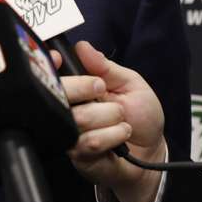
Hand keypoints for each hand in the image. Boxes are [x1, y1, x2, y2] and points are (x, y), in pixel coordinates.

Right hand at [61, 41, 165, 201]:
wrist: (151, 151)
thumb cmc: (140, 115)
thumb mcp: (130, 83)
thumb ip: (106, 66)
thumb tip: (82, 46)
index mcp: (76, 88)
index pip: (51, 73)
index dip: (50, 64)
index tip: (60, 58)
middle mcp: (68, 109)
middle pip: (57, 93)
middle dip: (84, 88)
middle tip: (103, 91)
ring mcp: (70, 132)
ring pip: (77, 118)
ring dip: (108, 116)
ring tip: (120, 119)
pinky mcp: (77, 154)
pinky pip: (88, 141)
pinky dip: (112, 135)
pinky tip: (120, 136)